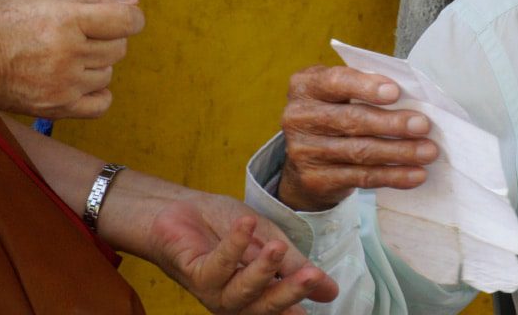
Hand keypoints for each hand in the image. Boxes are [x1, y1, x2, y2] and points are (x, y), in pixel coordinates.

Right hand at [0, 0, 144, 118]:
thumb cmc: (7, 23)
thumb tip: (134, 4)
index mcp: (66, 20)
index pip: (126, 22)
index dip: (131, 19)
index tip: (120, 20)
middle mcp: (67, 53)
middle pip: (119, 48)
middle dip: (106, 40)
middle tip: (77, 37)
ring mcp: (63, 83)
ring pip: (108, 74)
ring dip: (95, 65)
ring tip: (66, 59)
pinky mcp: (56, 107)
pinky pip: (101, 105)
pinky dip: (97, 94)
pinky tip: (81, 83)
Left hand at [145, 193, 338, 314]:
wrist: (186, 211)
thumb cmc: (229, 230)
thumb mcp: (271, 242)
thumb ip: (296, 265)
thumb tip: (330, 291)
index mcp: (257, 294)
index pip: (282, 306)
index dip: (299, 305)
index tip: (324, 298)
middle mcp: (236, 300)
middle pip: (264, 305)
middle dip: (289, 292)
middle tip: (313, 275)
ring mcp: (214, 289)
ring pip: (240, 290)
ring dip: (261, 270)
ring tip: (278, 247)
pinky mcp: (194, 273)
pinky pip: (217, 264)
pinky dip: (234, 244)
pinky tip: (247, 224)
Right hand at [277, 65, 437, 212]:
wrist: (304, 159)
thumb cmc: (335, 112)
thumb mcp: (340, 92)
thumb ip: (366, 87)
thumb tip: (413, 94)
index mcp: (305, 86)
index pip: (336, 82)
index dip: (366, 87)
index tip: (395, 92)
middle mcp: (298, 117)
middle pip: (351, 120)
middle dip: (392, 123)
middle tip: (424, 125)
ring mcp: (304, 152)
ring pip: (360, 152)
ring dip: (399, 152)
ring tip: (428, 152)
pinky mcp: (315, 180)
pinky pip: (361, 178)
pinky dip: (393, 176)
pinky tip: (416, 174)